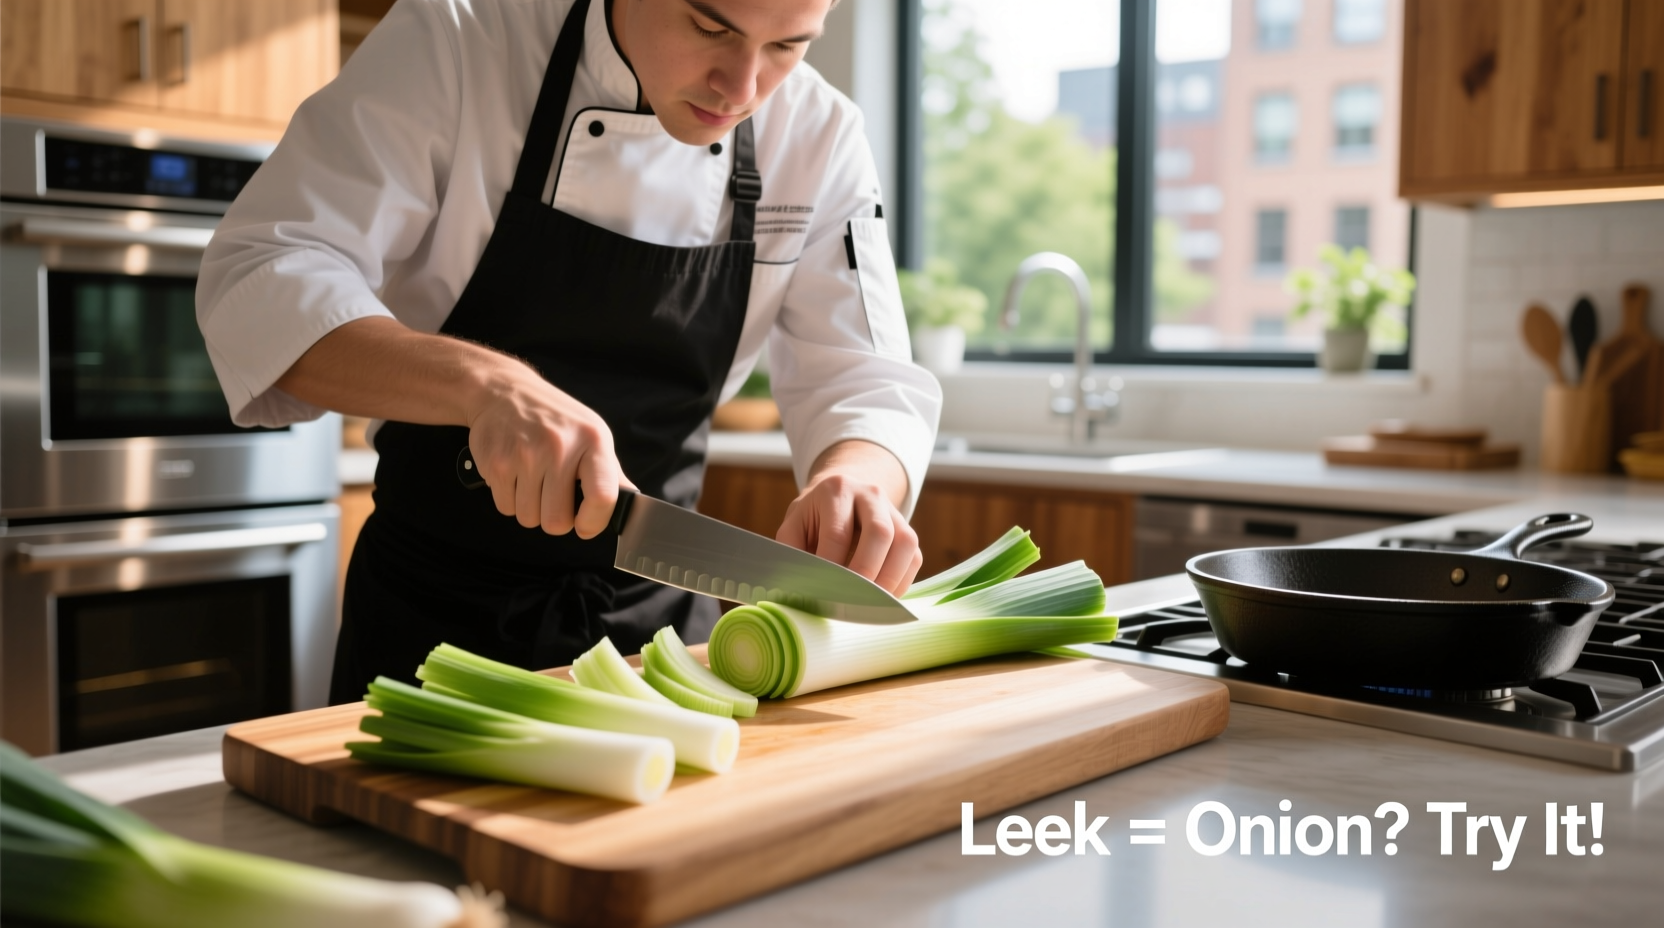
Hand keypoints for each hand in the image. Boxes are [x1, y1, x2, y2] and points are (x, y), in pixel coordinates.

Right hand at [464, 361, 631, 538]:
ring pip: (528, 518)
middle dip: (555, 517)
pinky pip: (505, 508)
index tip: (585, 525)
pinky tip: (515, 474)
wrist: (503, 392)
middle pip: (557, 522)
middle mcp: (560, 447)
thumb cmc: (553, 417)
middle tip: (553, 496)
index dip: (594, 522)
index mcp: (592, 440)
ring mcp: (525, 456)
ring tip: (532, 479)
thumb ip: (610, 473)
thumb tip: (630, 503)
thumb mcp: (590, 434)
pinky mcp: (497, 464)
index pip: (602, 497)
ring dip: (530, 508)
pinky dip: (510, 499)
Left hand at [776, 441, 920, 595]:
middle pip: (879, 532)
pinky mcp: (908, 530)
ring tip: (871, 603)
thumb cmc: (814, 517)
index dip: (831, 565)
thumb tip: (797, 587)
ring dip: (889, 579)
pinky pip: (914, 557)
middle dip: (866, 571)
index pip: (838, 532)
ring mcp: (893, 511)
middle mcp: (870, 494)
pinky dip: (901, 582)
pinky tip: (883, 597)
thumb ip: (792, 551)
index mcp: (837, 490)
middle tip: (850, 600)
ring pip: (905, 543)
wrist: (841, 495)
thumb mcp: (794, 525)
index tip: (821, 592)